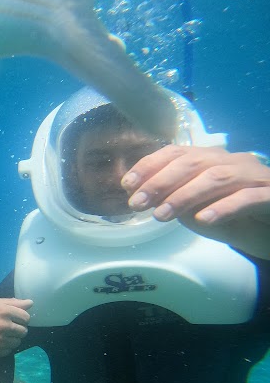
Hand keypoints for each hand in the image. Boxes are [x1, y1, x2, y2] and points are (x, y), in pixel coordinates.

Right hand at [0, 298, 31, 357]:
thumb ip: (14, 302)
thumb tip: (31, 303)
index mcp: (5, 311)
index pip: (26, 318)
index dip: (22, 318)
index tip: (15, 319)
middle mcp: (4, 326)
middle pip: (24, 331)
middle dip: (18, 329)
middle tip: (9, 327)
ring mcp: (0, 340)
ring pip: (18, 342)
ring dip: (13, 339)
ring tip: (3, 335)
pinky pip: (10, 350)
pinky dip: (6, 346)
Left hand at [122, 145, 269, 258]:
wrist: (269, 228)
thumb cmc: (227, 215)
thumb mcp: (193, 206)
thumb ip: (170, 196)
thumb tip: (136, 193)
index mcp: (210, 158)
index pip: (176, 154)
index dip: (150, 166)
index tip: (127, 184)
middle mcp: (231, 161)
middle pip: (192, 164)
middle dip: (160, 183)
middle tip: (137, 204)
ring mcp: (253, 175)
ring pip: (216, 178)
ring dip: (184, 196)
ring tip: (161, 216)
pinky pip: (246, 198)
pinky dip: (222, 207)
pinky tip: (203, 220)